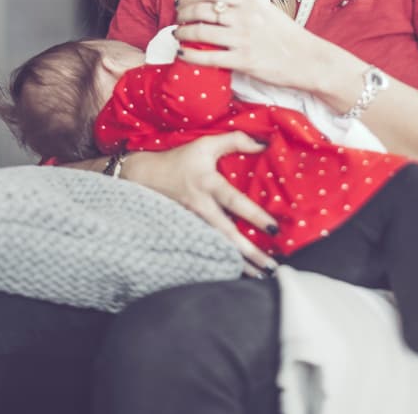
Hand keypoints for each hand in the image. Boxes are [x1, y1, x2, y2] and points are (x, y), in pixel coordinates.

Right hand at [121, 133, 279, 276]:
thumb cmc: (179, 160)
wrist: (144, 177)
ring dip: (240, 264)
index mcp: (207, 184)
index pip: (234, 202)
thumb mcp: (206, 144)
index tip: (273, 228)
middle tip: (271, 266)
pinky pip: (209, 249)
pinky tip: (239, 273)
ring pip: (219, 247)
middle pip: (228, 234)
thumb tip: (264, 144)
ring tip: (261, 277)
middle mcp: (201, 207)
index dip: (254, 215)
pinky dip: (223, 262)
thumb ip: (235, 140)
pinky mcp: (187, 232)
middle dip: (250, 252)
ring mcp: (193, 223)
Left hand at [172, 0, 338, 93]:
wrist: (308, 59)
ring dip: (183, 33)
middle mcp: (245, 16)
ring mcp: (244, 39)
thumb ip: (241, 3)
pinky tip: (182, 54)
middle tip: (178, 19)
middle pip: (200, 9)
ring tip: (178, 35)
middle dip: (182, 13)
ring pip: (200, 31)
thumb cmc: (285, 35)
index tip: (181, 0)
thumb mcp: (265, 9)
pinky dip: (190, 55)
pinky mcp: (244, 61)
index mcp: (250, 0)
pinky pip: (208, 57)